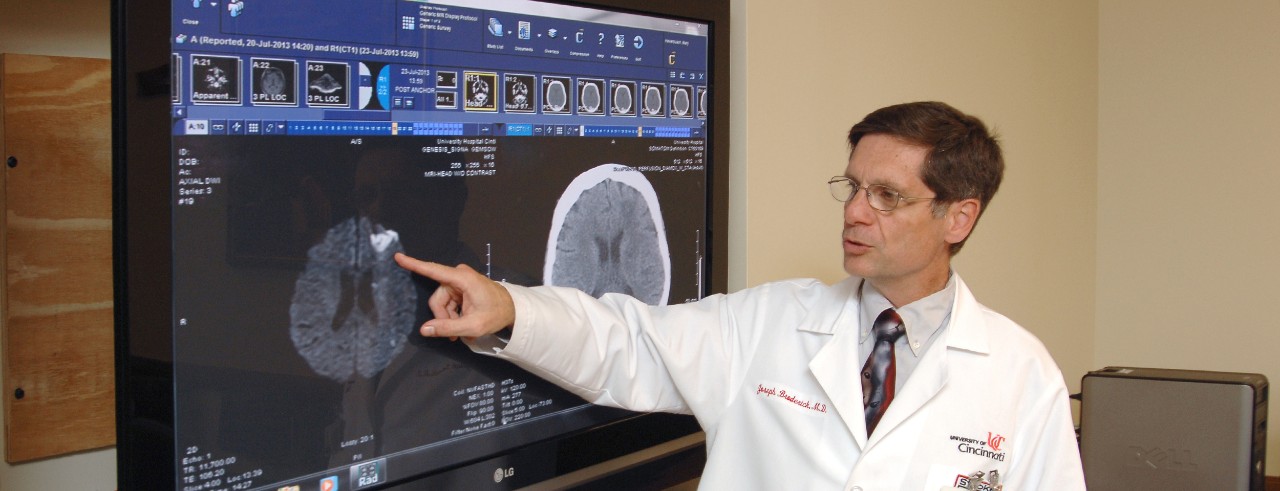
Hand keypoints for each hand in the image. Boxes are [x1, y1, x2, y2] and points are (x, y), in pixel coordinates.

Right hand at [394, 253, 515, 339]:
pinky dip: (453, 315)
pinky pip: (448, 303)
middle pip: (437, 299)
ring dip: (449, 318)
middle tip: (454, 333)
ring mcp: (459, 281)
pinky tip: (463, 324)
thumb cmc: (497, 314)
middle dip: (443, 317)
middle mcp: (459, 276)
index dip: (414, 264)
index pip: (433, 270)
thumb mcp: (473, 326)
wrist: (513, 309)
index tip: (398, 257)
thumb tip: (424, 329)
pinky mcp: (460, 287)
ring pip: (441, 303)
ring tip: (462, 331)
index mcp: (462, 279)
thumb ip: (447, 328)